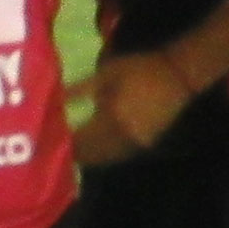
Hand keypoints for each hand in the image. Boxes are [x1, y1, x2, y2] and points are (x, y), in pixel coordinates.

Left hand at [67, 50, 197, 167]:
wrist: (178, 75)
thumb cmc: (141, 69)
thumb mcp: (107, 73)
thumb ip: (81, 89)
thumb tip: (58, 100)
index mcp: (111, 119)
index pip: (80, 140)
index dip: (65, 143)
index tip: (50, 141)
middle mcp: (122, 138)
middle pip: (92, 155)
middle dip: (75, 154)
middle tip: (59, 150)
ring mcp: (135, 144)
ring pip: (106, 158)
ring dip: (90, 157)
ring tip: (76, 152)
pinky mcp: (145, 144)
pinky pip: (119, 156)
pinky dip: (105, 155)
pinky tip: (98, 149)